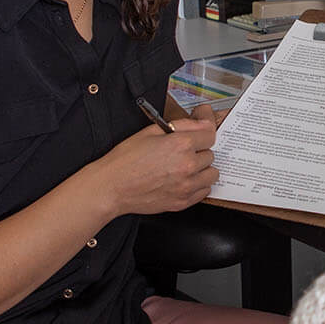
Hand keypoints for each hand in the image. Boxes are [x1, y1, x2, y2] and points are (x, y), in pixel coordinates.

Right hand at [94, 117, 217, 215]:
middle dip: (199, 150)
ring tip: (185, 167)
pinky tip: (183, 180)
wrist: (112, 186)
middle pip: (210, 154)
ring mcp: (187, 186)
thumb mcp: (151, 131)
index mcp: (181, 144)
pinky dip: (198, 185)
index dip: (205, 128)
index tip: (203, 127)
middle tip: (182, 151)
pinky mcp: (183, 202)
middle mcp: (188, 165)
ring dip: (202, 169)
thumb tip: (202, 122)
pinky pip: (204, 191)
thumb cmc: (126, 159)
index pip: (210, 133)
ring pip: (211, 174)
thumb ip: (182, 125)